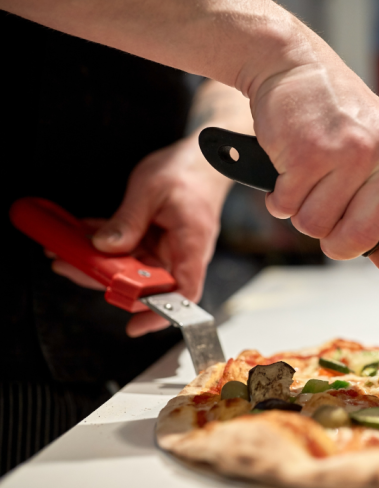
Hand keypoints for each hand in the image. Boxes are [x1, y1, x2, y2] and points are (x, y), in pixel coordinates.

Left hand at [52, 135, 231, 336]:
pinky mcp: (155, 242)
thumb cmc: (188, 173)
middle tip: (71, 268)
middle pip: (147, 285)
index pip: (184, 293)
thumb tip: (105, 247)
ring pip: (132, 271)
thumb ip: (128, 220)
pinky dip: (105, 246)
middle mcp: (182, 254)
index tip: (135, 326)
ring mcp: (168, 250)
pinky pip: (129, 253)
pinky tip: (83, 237)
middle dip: (107, 282)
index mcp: (192, 244)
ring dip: (99, 264)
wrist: (203, 161)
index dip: (161, 313)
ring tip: (66, 253)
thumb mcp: (151, 190)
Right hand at [247, 40, 378, 275]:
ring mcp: (351, 152)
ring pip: (317, 228)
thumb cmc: (341, 120)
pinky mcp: (309, 153)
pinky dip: (281, 199)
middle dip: (335, 241)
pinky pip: (288, 209)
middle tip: (330, 214)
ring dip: (304, 215)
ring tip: (309, 180)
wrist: (297, 69)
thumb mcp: (378, 161)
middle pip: (361, 239)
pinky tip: (290, 170)